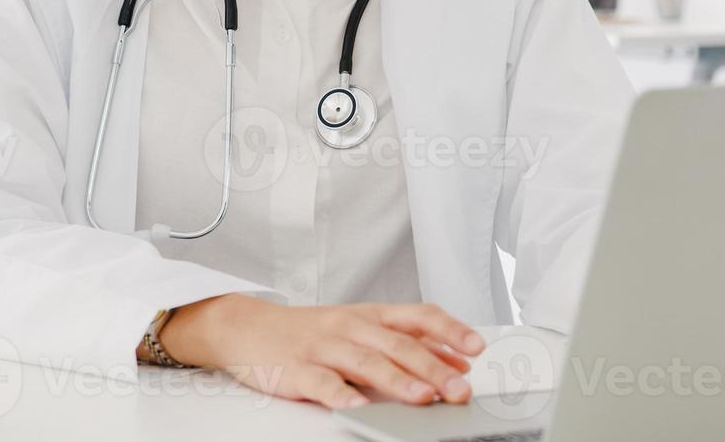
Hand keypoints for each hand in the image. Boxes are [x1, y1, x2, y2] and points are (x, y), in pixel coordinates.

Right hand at [157, 293, 486, 408]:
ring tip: (424, 399)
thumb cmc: (311, 330)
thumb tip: (455, 359)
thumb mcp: (361, 327)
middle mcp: (351, 327)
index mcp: (370, 315)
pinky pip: (323, 384)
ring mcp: (324, 347)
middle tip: (460, 388)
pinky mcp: (298, 370)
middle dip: (434, 367)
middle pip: (399, 344)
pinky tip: (359, 409)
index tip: (476, 347)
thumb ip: (407, 341)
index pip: (418, 316)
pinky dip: (342, 396)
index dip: (449, 330)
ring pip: (367, 363)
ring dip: (399, 382)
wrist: (248, 327)